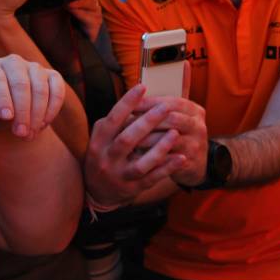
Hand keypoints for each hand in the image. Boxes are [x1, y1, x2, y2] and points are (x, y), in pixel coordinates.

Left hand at [0, 54, 64, 138]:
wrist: (9, 115)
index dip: (2, 98)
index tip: (6, 118)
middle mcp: (12, 62)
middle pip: (21, 83)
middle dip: (22, 111)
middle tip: (21, 134)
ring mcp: (34, 67)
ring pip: (40, 88)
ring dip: (37, 114)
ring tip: (29, 134)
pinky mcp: (52, 75)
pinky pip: (57, 90)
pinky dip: (52, 109)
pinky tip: (43, 124)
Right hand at [84, 85, 184, 207]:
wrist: (97, 192)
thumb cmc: (105, 155)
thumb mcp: (102, 138)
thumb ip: (115, 120)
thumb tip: (136, 95)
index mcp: (99, 142)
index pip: (112, 120)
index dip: (127, 103)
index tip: (142, 87)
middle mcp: (107, 159)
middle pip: (127, 140)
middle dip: (147, 122)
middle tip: (166, 107)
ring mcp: (120, 175)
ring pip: (141, 163)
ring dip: (160, 148)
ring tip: (176, 133)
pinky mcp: (133, 188)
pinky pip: (152, 178)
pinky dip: (167, 168)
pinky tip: (182, 158)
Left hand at [129, 92, 208, 186]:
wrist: (195, 162)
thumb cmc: (179, 136)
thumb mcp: (176, 119)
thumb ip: (160, 110)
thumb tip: (132, 102)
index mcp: (194, 111)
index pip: (172, 102)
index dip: (151, 103)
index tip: (131, 105)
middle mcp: (198, 126)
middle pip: (172, 118)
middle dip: (147, 120)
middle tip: (126, 124)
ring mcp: (195, 145)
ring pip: (169, 139)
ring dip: (147, 139)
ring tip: (129, 141)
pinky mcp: (190, 162)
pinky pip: (168, 158)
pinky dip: (151, 157)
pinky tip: (137, 156)